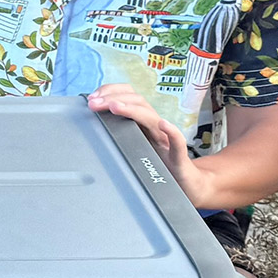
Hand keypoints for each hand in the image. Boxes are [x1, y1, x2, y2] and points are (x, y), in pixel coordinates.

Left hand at [85, 83, 210, 204]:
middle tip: (93, 103)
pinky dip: (171, 131)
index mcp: (144, 123)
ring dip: (133, 109)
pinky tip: (163, 124)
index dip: (111, 93)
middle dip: (114, 98)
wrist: (186, 183)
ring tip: (114, 106)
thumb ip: (119, 135)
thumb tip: (92, 126)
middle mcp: (156, 127)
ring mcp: (168, 141)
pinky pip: (178, 142)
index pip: (129, 98)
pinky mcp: (179, 157)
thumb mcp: (135, 147)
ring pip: (152, 118)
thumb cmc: (158, 165)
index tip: (92, 98)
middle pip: (138, 102)